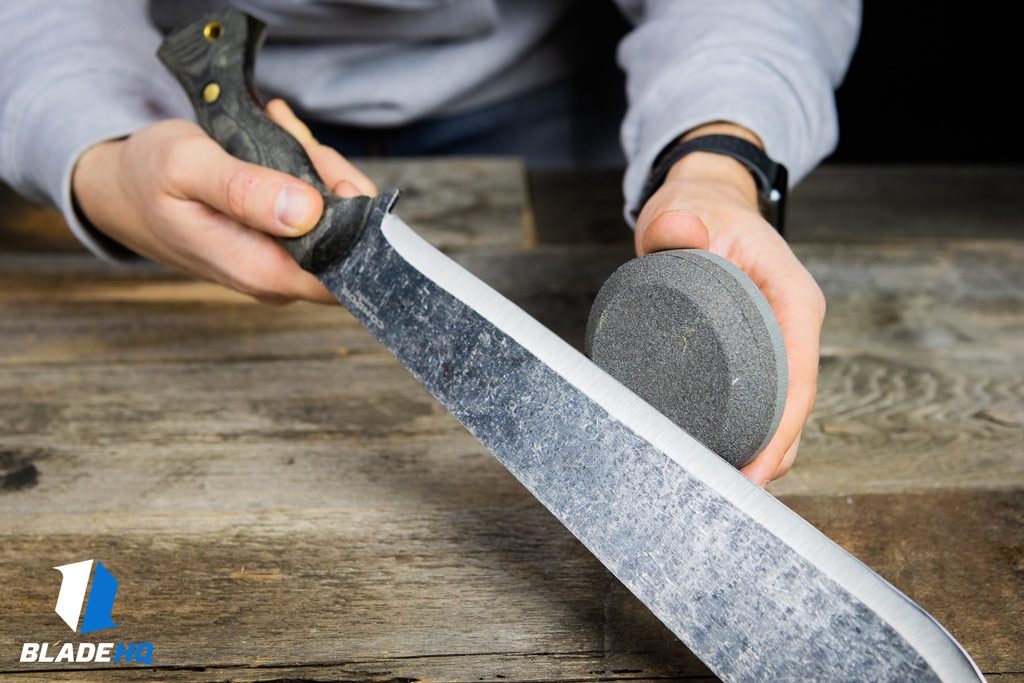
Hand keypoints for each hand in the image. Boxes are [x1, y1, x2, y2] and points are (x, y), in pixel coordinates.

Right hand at [71, 99, 375, 303]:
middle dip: (330, 178)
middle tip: (290, 137)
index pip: (347, 267)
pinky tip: (276, 138)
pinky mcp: (281, 242)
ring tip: (276, 130)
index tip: (331, 172)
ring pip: (335, 215)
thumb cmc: (146, 177)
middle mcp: (277, 276)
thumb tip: (308, 211)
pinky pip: (316, 207)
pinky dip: (303, 167)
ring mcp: (281, 261)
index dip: (357, 222)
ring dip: (314, 166)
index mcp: (260, 271)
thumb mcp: (186, 167)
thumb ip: (245, 190)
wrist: (120, 188)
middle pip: (349, 237)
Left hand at [635, 124, 824, 486]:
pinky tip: (711, 462)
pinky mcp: (754, 356)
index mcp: (792, 300)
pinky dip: (741, 436)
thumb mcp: (686, 208)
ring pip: (776, 414)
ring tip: (713, 488)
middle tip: (721, 495)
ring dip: (754, 454)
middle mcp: (791, 329)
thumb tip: (679, 232)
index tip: (753, 474)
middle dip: (766, 458)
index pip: (798, 379)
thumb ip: (677, 221)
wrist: (704, 203)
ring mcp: (775, 345)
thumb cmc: (701, 209)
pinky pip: (756, 404)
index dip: (779, 433)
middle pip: (791, 410)